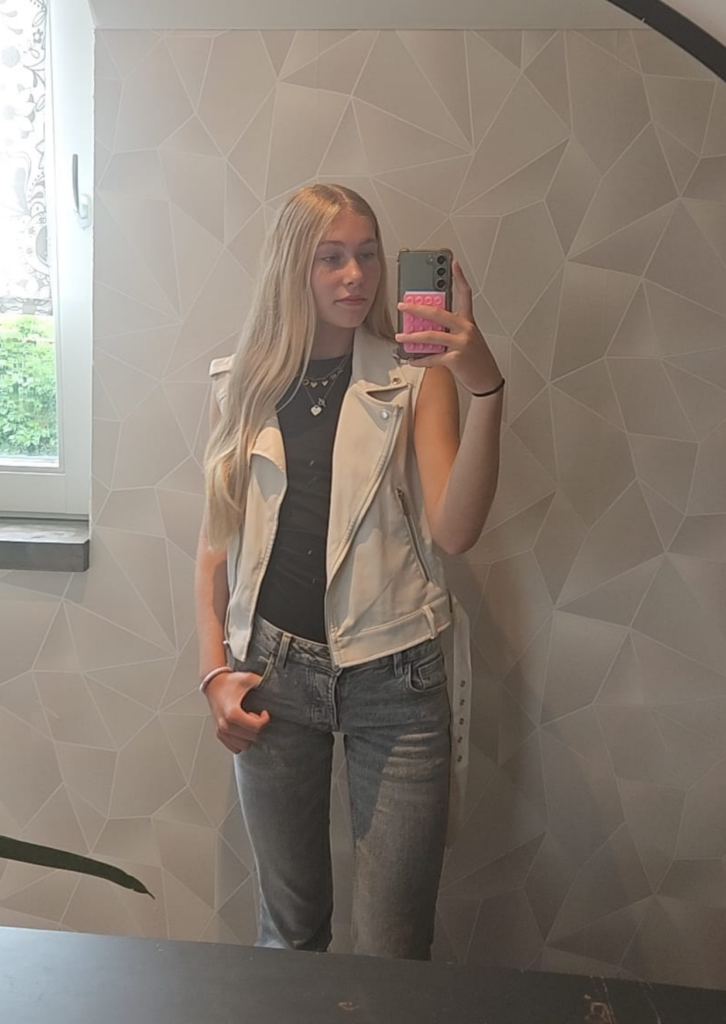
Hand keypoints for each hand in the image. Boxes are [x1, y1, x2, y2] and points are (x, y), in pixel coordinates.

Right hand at [204, 669, 269, 753]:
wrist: (213, 684)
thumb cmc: (229, 682)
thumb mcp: (248, 678)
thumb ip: (263, 682)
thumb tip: (279, 687)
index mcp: (232, 713)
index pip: (256, 728)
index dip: (265, 720)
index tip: (264, 712)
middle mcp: (225, 725)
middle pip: (252, 738)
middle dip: (258, 727)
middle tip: (255, 715)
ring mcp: (221, 731)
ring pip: (244, 745)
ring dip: (250, 735)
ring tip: (247, 721)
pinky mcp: (219, 735)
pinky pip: (235, 747)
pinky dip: (242, 740)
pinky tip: (242, 728)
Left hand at [396, 260, 501, 394]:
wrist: (487, 380)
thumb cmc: (476, 359)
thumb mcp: (467, 339)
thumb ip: (449, 331)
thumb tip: (425, 329)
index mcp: (468, 322)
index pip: (465, 294)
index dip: (460, 278)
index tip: (453, 264)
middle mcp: (466, 329)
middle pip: (438, 313)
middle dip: (417, 308)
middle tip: (403, 305)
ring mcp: (461, 343)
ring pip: (431, 336)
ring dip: (412, 337)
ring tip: (400, 337)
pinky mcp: (456, 359)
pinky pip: (432, 357)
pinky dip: (419, 360)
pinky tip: (411, 359)